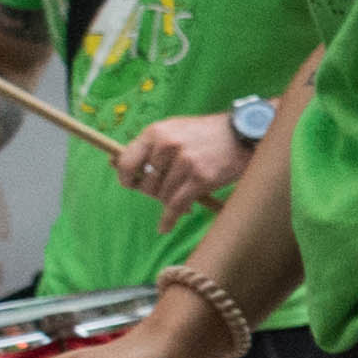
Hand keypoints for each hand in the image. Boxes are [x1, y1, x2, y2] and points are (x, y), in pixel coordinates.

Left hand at [116, 112, 248, 213]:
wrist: (242, 133)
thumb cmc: (207, 134)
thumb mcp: (175, 130)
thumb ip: (151, 147)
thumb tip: (115, 164)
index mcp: (157, 132)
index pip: (127, 161)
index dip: (126, 178)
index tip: (131, 185)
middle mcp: (167, 145)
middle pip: (147, 184)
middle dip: (154, 193)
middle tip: (166, 191)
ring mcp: (185, 161)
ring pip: (163, 196)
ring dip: (169, 202)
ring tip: (182, 198)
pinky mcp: (200, 178)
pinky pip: (176, 206)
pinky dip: (169, 219)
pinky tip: (164, 227)